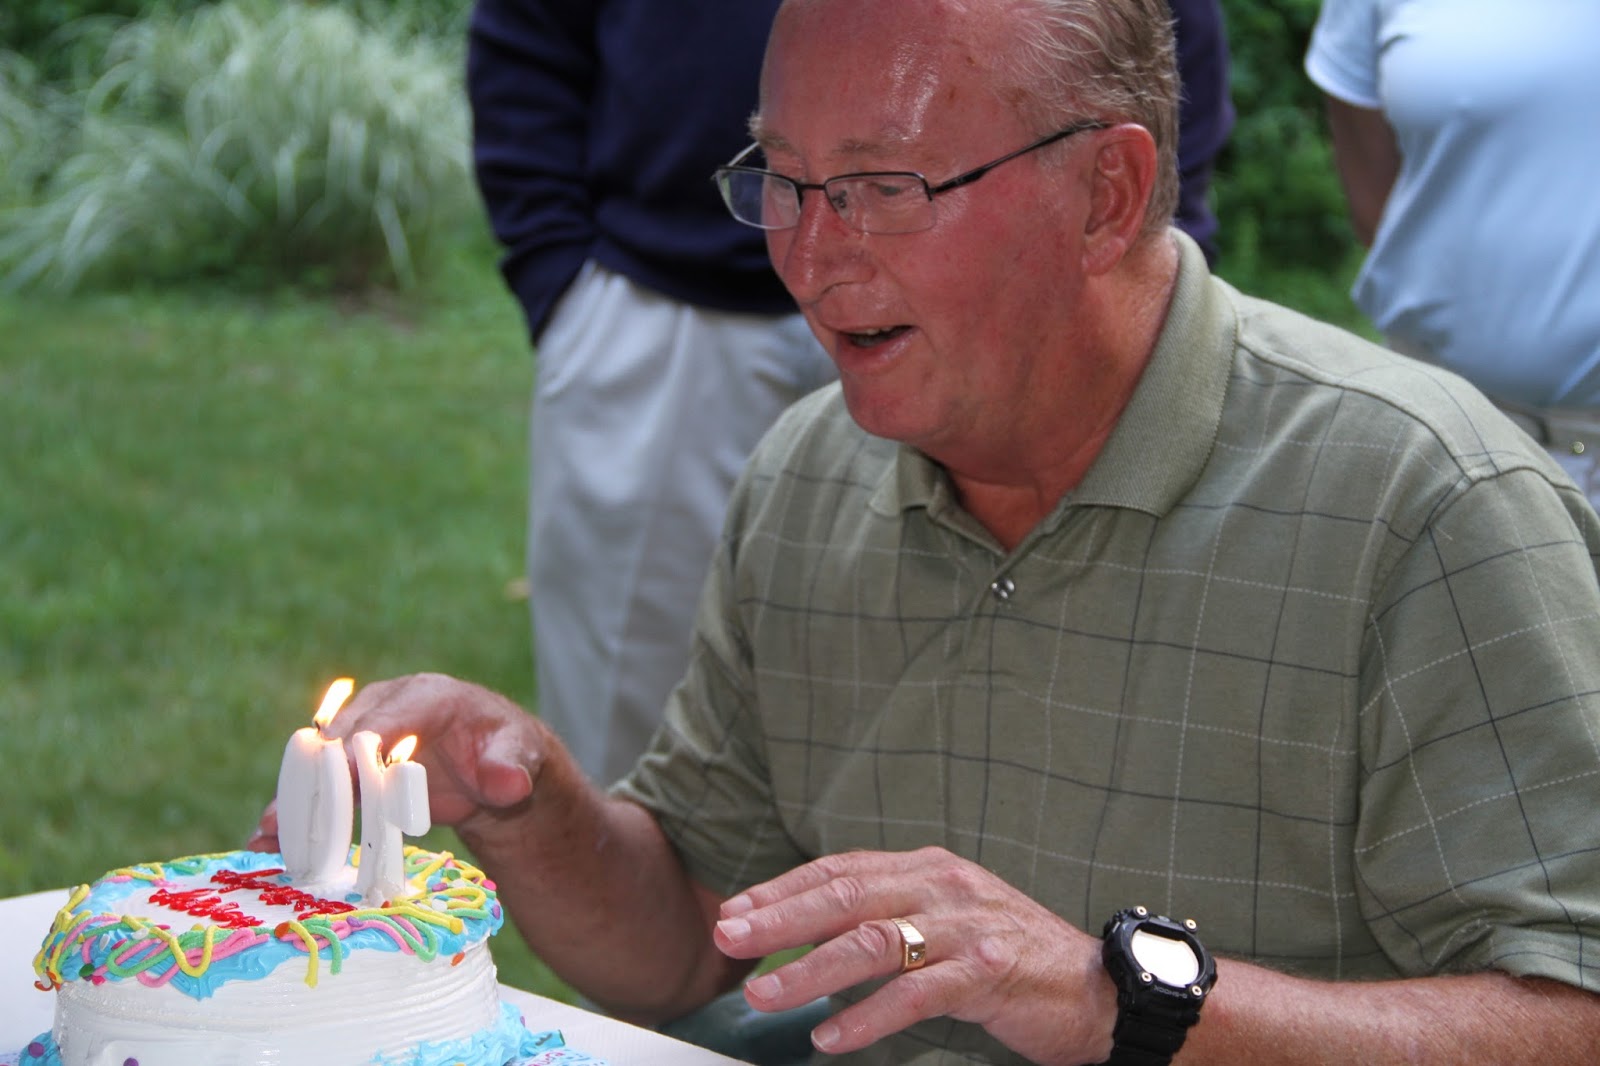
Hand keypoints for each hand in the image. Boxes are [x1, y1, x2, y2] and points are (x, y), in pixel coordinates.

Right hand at [247, 672, 546, 851]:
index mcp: (424, 695)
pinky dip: (298, 813)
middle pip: (341, 739)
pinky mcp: (353, 770)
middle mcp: (384, 709)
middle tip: (293, 813)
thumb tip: (507, 784)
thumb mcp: (522, 753)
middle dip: (318, 776)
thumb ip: (512, 766)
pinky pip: (322, 789)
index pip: (386, 717)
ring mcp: (363, 737)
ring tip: (269, 835)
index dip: (362, 745)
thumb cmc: (509, 749)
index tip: (343, 775)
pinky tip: (270, 843)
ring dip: (296, 798)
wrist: (495, 766)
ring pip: (321, 765)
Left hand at [711, 846, 1117, 1064]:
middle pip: (846, 897)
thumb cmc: (1010, 956)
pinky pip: (917, 994)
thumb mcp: (945, 919)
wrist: (1096, 986)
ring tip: (765, 993)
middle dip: (780, 917)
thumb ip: (889, 916)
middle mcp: (943, 886)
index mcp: (927, 868)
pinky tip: (833, 1037)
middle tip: (730, 937)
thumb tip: (809, 935)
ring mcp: (967, 927)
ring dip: (811, 970)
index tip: (735, 910)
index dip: (783, 888)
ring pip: (874, 943)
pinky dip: (869, 1017)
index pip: (840, 870)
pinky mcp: (989, 972)